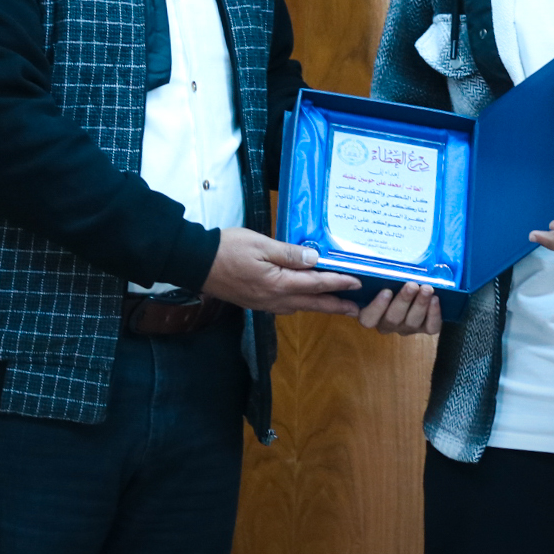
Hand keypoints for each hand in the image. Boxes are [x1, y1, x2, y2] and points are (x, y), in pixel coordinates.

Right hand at [201, 228, 361, 315]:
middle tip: (357, 309)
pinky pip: (287, 307)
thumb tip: (315, 259)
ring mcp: (265, 304)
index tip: (357, 283)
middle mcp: (274, 299)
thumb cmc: (228, 249)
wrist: (196, 263)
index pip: (316, 284)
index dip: (338, 283)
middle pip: (312, 303)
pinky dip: (303, 304)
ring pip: (300, 307)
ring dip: (320, 306)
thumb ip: (289, 253)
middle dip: (335, 305)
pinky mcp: (257, 302)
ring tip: (338, 305)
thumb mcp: (260, 244)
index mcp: (278, 284)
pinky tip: (307, 300)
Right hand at [357, 282, 441, 335]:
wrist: (415, 283)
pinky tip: (435, 299)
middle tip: (411, 285)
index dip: (377, 307)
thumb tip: (370, 270)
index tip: (386, 291)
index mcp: (372, 313)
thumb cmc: (391, 278)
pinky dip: (434, 314)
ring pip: (412, 322)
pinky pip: (430, 327)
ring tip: (427, 288)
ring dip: (420, 304)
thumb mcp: (380, 276)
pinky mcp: (425, 328)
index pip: (368, 319)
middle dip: (403, 300)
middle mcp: (388, 324)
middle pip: (392, 319)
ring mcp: (406, 327)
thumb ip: (375, 275)